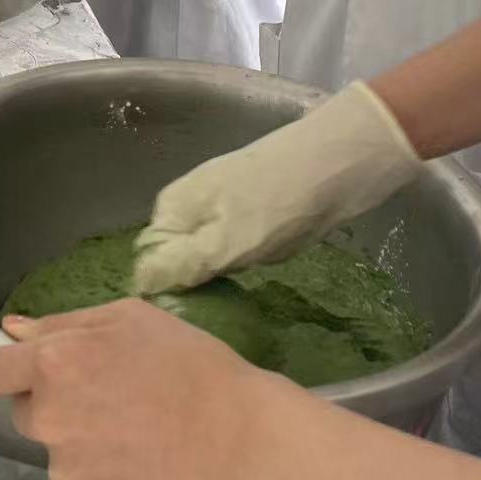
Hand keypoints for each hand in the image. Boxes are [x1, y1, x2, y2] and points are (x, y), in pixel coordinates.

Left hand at [0, 300, 257, 479]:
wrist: (239, 440)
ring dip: (82, 441)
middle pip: (28, 412)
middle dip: (55, 403)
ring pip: (59, 451)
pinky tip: (143, 464)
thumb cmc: (188, 363)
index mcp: (53, 365)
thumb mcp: (129, 317)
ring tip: (138, 432)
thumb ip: (62, 323)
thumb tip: (12, 330)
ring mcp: (65, 472)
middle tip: (109, 396)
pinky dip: (104, 478)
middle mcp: (47, 420)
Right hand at [134, 82, 421, 295]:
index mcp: (174, 207)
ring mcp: (226, 206)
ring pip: (208, 257)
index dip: (166, 292)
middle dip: (196, 287)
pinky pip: (236, 250)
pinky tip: (263, 274)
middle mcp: (193, 204)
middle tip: (218, 314)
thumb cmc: (281, 202)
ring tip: (240, 299)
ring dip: (224, 279)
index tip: (189, 320)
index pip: (149, 263)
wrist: (343, 159)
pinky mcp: (256, 212)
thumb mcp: (226, 241)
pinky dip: (248, 265)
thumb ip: (182, 265)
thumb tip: (137, 285)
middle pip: (178, 261)